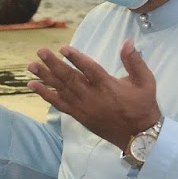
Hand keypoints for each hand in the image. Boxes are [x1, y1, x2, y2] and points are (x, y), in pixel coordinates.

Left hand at [27, 40, 161, 150]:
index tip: (64, 48)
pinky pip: (59, 104)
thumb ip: (135, 61)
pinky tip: (33, 86)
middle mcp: (93, 97)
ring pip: (61, 90)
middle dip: (54, 64)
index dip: (76, 59)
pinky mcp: (79, 116)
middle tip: (40, 52)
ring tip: (31, 66)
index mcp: (109, 87)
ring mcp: (84, 107)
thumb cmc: (143, 105)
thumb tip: (128, 42)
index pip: (90, 70)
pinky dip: (45, 95)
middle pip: (70, 78)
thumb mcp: (146, 82)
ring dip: (45, 77)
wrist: (139, 136)